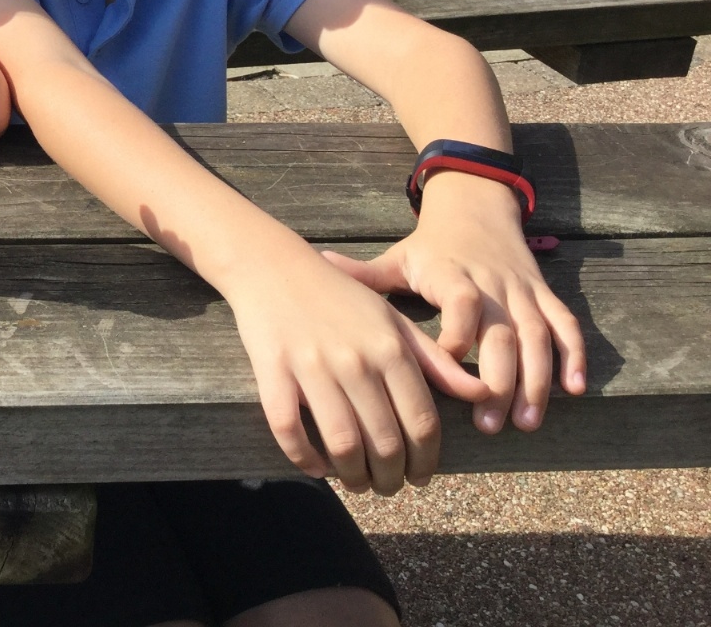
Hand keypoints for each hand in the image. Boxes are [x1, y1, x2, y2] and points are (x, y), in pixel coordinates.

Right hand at [228, 248, 490, 495]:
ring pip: (342, 443)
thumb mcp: (393, 319)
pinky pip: (289, 429)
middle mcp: (356, 361)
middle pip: (385, 442)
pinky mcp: (273, 371)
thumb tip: (480, 393)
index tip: (420, 478)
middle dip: (390, 477)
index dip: (425, 461)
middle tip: (387, 486)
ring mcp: (312, 367)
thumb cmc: (338, 296)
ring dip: (353, 476)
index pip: (421, 423)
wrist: (273, 267)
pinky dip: (305, 458)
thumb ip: (434, 360)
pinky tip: (316, 467)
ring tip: (356, 482)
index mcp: (390, 349)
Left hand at [321, 171, 586, 436]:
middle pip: (504, 330)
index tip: (446, 366)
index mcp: (452, 274)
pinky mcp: (544, 295)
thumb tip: (317, 265)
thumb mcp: (398, 259)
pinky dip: (574, 356)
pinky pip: (566, 325)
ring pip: (538, 336)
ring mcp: (523, 290)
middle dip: (499, 378)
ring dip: (536, 380)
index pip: (461, 301)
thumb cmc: (430, 247)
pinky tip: (574, 390)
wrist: (476, 207)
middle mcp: (492, 283)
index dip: (458, 333)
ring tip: (525, 422)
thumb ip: (363, 274)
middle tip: (488, 422)